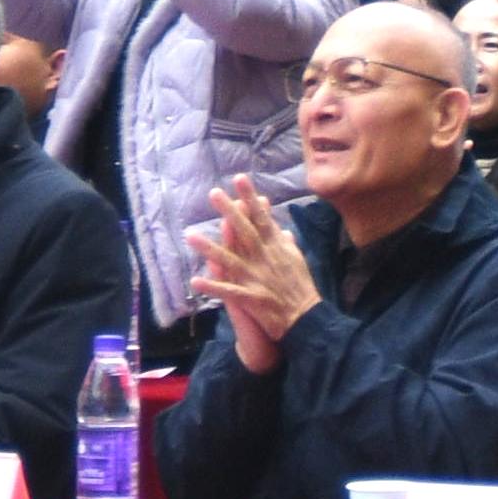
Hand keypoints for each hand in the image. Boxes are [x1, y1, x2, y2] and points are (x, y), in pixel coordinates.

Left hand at [191, 180, 316, 362]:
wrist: (307, 319)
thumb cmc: (301, 288)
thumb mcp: (297, 260)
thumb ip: (286, 243)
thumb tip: (281, 227)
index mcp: (276, 247)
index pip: (262, 217)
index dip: (250, 198)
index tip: (239, 179)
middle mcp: (265, 258)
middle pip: (245, 231)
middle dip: (229, 211)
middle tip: (213, 193)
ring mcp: (257, 278)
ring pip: (230, 259)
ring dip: (209, 248)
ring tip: (190, 235)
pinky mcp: (251, 298)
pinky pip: (228, 291)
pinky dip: (212, 287)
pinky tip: (195, 281)